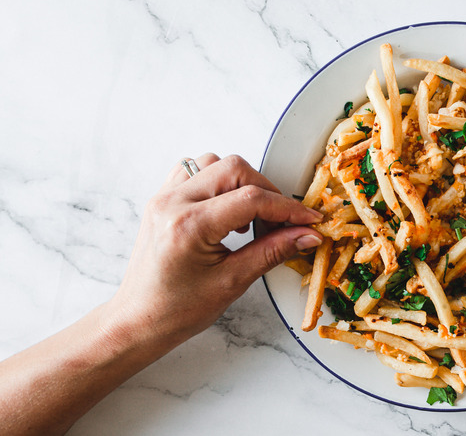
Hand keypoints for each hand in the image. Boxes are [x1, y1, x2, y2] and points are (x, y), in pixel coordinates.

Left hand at [110, 153, 323, 342]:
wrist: (138, 320)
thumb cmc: (178, 310)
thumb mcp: (233, 282)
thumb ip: (273, 251)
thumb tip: (306, 235)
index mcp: (189, 226)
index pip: (251, 199)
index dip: (288, 208)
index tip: (309, 219)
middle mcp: (173, 203)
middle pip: (234, 169)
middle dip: (267, 192)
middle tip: (282, 221)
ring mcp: (164, 197)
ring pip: (214, 163)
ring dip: (241, 183)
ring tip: (250, 217)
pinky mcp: (162, 199)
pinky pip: (194, 171)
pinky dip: (218, 182)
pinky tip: (227, 209)